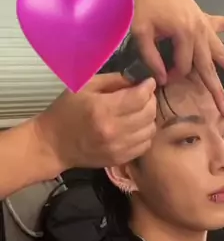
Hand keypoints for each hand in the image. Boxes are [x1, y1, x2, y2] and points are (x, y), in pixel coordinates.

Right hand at [34, 74, 156, 171]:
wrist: (55, 144)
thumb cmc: (66, 111)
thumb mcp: (84, 87)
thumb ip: (112, 80)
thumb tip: (136, 80)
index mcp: (102, 109)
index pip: (139, 97)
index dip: (148, 87)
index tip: (148, 82)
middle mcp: (113, 130)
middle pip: (148, 114)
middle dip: (150, 101)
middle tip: (144, 95)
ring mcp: (118, 148)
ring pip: (149, 130)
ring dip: (149, 118)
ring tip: (140, 112)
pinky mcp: (120, 159)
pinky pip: (144, 145)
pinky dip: (144, 134)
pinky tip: (136, 128)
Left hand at [126, 0, 223, 113]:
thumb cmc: (145, 2)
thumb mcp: (140, 31)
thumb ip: (151, 57)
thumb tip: (163, 79)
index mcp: (184, 35)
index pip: (183, 67)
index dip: (173, 75)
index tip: (163, 76)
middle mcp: (200, 33)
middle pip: (209, 67)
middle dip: (217, 90)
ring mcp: (205, 26)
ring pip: (223, 52)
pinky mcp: (206, 18)